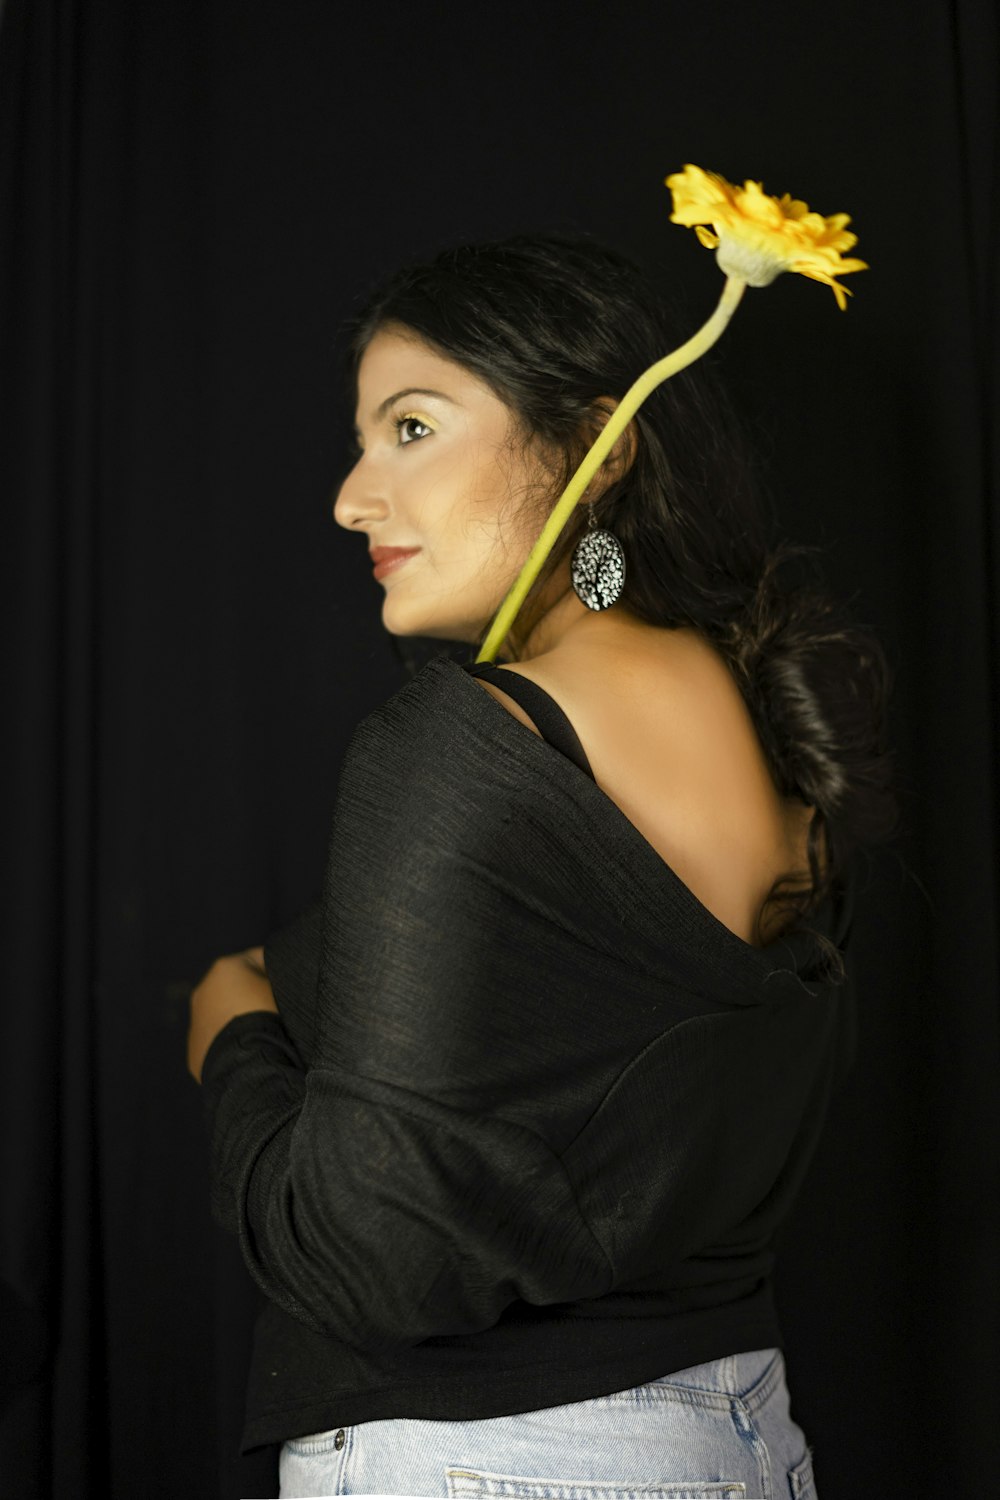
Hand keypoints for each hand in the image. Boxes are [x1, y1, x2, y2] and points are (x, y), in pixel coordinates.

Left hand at [187, 948, 278, 1084]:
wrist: (245, 1062)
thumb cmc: (268, 1016)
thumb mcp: (283, 987)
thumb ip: (280, 977)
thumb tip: (281, 980)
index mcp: (225, 968)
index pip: (258, 958)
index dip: (278, 968)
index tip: (291, 982)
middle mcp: (204, 989)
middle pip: (235, 986)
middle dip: (252, 994)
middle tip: (276, 1008)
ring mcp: (196, 1020)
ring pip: (221, 1014)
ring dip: (237, 1018)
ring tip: (260, 1033)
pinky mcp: (195, 1049)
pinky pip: (216, 1040)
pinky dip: (228, 1042)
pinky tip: (246, 1052)